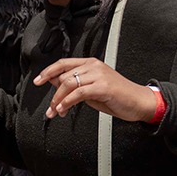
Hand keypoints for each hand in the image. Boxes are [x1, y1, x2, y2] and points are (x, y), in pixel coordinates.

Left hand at [33, 57, 158, 121]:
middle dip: (54, 94)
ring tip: (56, 111)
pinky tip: (63, 109)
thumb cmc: (117, 97)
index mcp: (90, 64)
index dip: (48, 71)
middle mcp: (94, 66)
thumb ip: (75, 85)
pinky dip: (67, 102)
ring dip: (58, 100)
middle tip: (52, 108)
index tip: (38, 81)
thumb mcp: (92, 89)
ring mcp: (99, 75)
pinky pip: (78, 93)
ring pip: (69, 84)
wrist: (139, 102)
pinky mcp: (103, 86)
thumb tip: (56, 84)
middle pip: (64, 76)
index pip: (64, 63)